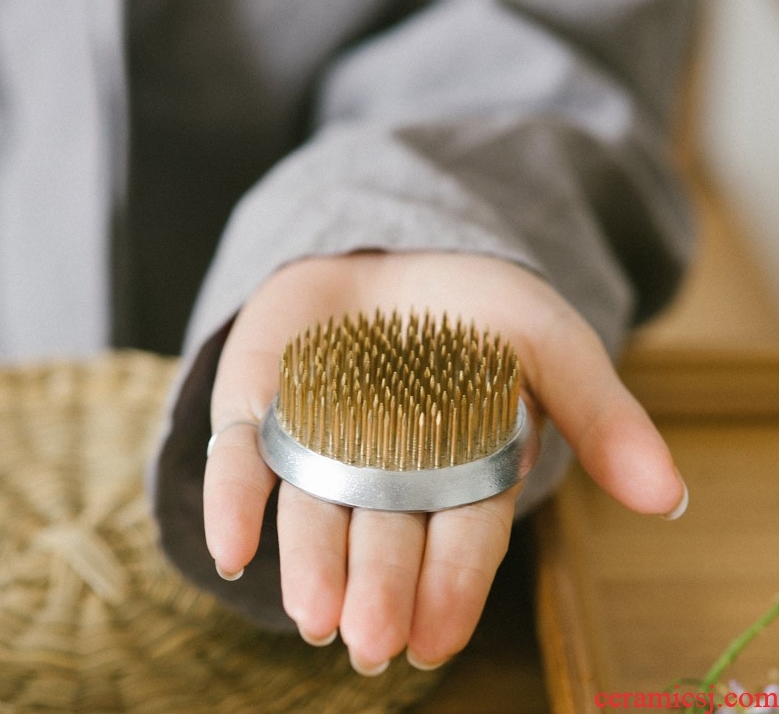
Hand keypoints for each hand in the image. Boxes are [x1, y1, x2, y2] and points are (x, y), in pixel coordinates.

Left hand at [203, 252, 685, 673]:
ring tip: (316, 615)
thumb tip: (666, 497)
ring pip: (313, 511)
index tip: (432, 636)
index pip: (460, 534)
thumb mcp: (549, 341)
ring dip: (312, 563)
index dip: (451, 584)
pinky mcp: (264, 408)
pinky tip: (231, 546)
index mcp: (458, 467)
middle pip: (385, 534)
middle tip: (372, 642)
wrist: (395, 257)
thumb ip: (601, 412)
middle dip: (381, 586)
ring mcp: (320, 442)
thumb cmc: (475, 308)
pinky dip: (233, 500)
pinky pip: (241, 458)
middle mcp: (385, 472)